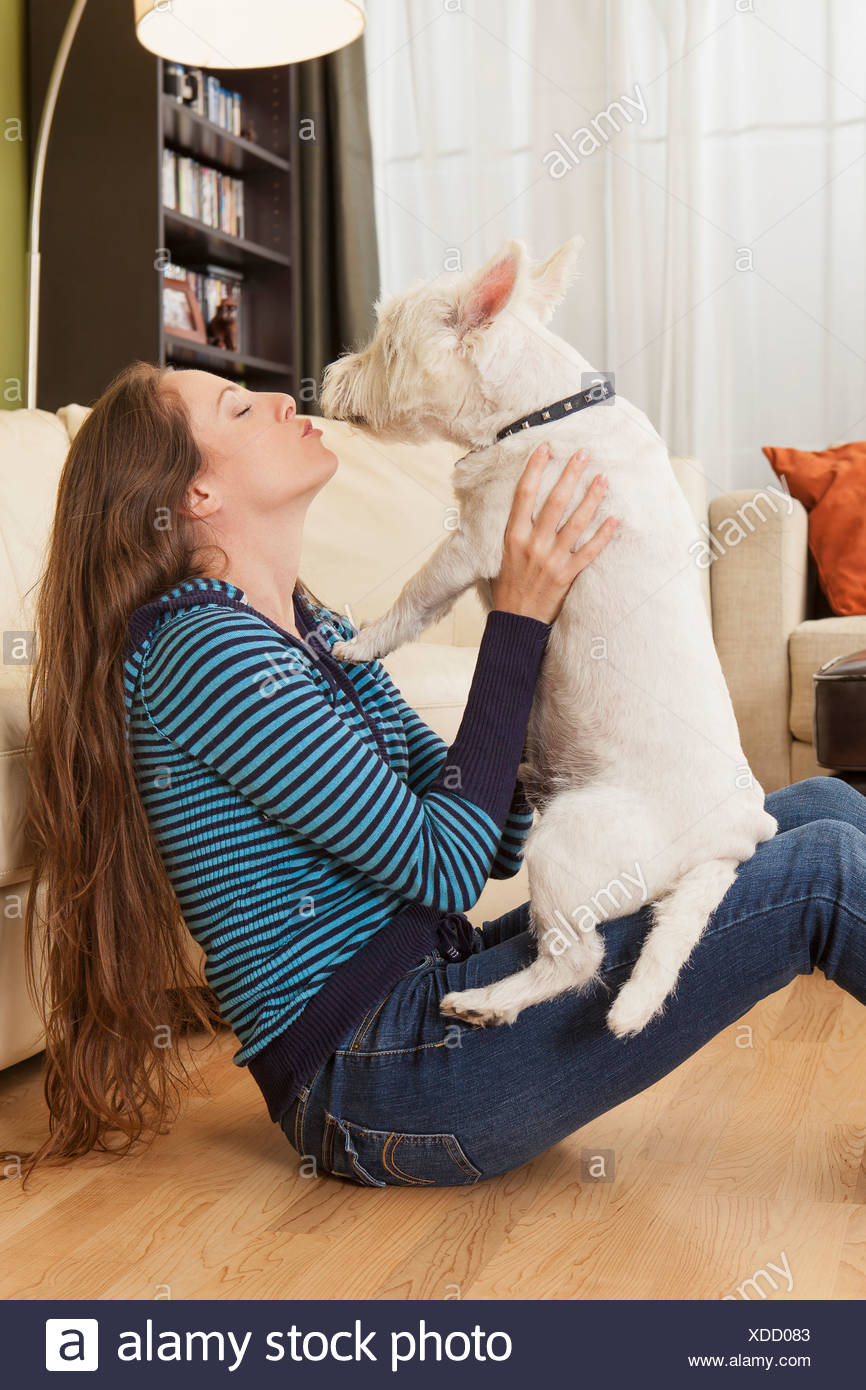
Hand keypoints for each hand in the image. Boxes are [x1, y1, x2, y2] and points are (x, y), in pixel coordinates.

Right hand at [491, 441, 619, 623]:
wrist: (514, 621)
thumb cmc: (509, 585)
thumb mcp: (504, 553)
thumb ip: (517, 529)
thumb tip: (527, 501)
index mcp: (513, 536)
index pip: (524, 494)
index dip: (535, 468)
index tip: (546, 448)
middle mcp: (532, 544)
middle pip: (554, 502)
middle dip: (570, 475)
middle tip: (583, 455)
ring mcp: (551, 560)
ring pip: (576, 523)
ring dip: (592, 498)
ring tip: (603, 479)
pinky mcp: (566, 575)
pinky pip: (589, 551)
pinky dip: (603, 535)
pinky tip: (614, 519)